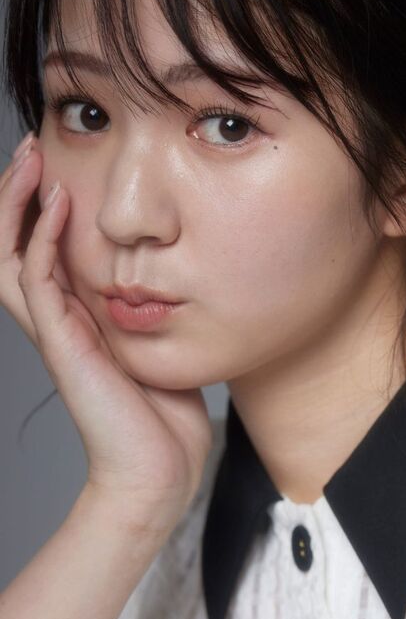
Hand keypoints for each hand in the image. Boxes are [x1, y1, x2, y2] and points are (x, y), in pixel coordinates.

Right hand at [0, 132, 212, 531]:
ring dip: (16, 203)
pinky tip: (55, 203)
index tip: (56, 164)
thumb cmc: (166, 420)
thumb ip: (156, 313)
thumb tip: (177, 283)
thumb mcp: (162, 348)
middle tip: (28, 146)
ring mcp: (55, 331)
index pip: (41, 251)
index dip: (38, 208)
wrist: (159, 471)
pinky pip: (38, 278)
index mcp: (77, 320)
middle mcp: (58, 321)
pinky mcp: (62, 342)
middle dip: (15, 193)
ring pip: (12, 253)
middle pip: (12, 244)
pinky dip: (42, 236)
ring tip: (28, 158)